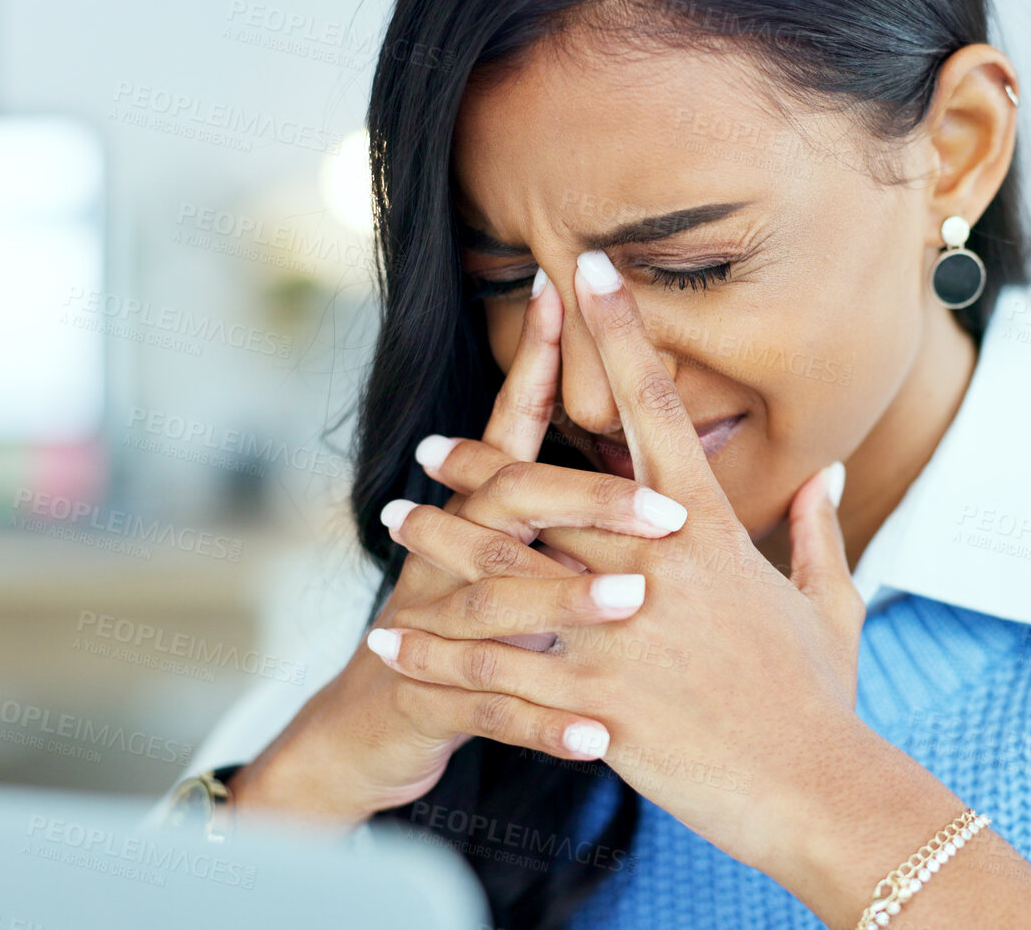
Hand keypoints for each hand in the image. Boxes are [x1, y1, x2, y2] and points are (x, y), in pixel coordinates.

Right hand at [227, 268, 686, 826]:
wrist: (362, 733)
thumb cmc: (462, 639)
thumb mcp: (503, 565)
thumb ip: (561, 510)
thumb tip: (642, 456)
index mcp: (476, 519)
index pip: (512, 428)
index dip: (540, 363)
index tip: (576, 291)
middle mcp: (446, 556)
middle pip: (512, 503)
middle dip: (588, 496)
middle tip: (668, 508)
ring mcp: (428, 626)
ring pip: (499, 601)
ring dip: (567, 600)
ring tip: (634, 600)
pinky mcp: (421, 698)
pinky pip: (489, 708)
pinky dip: (544, 723)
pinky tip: (599, 737)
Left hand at [374, 249, 868, 872]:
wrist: (816, 789)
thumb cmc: (822, 699)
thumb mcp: (832, 604)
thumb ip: (818, 531)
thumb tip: (825, 475)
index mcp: (709, 532)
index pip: (654, 406)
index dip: (619, 331)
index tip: (586, 268)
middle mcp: (655, 567)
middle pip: (547, 488)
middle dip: (480, 461)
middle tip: (427, 444)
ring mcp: (620, 632)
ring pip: (503, 570)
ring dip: (437, 542)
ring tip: (392, 521)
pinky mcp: (593, 700)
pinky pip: (493, 671)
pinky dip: (433, 654)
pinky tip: (387, 642)